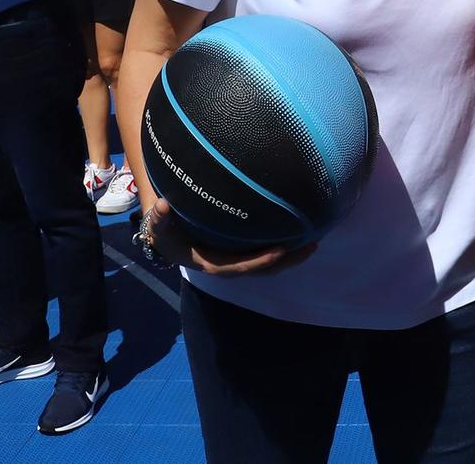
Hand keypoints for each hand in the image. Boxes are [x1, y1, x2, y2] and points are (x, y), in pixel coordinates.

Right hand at [143, 198, 313, 276]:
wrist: (167, 238)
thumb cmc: (166, 232)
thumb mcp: (159, 226)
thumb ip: (159, 218)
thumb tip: (162, 204)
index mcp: (212, 263)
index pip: (240, 266)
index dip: (259, 261)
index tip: (278, 251)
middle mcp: (228, 265)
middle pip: (262, 269)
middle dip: (286, 261)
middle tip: (310, 246)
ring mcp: (238, 259)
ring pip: (268, 264)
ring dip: (291, 257)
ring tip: (314, 242)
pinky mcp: (243, 251)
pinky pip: (266, 252)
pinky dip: (284, 246)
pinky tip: (301, 231)